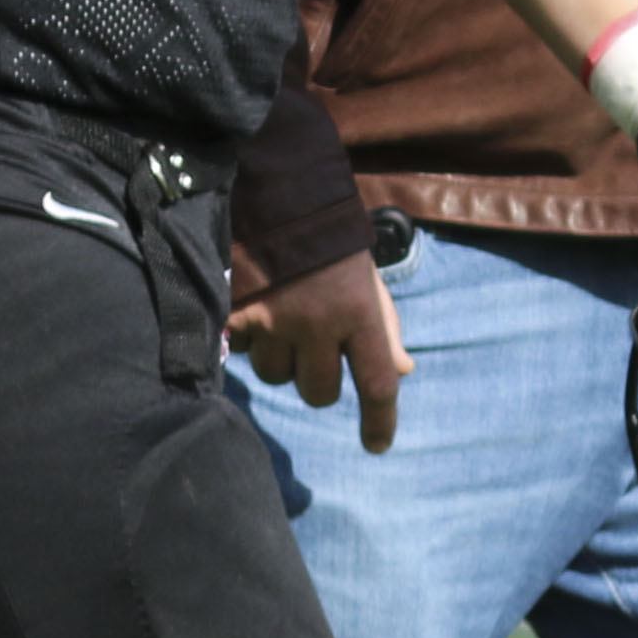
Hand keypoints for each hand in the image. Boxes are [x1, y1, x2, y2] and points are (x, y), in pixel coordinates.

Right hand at [230, 246, 412, 455]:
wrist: (277, 192)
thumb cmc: (330, 241)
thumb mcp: (368, 278)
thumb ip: (384, 326)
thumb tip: (400, 373)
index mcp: (359, 311)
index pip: (377, 383)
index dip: (380, 421)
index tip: (376, 445)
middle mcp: (318, 322)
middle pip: (318, 392)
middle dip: (318, 379)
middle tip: (313, 348)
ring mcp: (274, 320)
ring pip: (276, 376)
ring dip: (279, 359)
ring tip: (281, 318)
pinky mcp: (236, 313)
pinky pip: (241, 353)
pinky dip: (246, 341)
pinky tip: (252, 312)